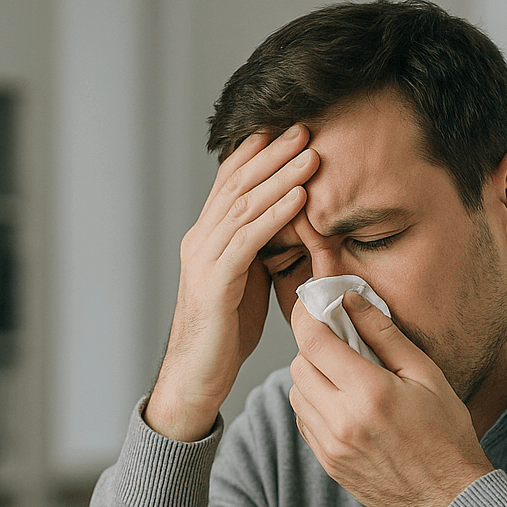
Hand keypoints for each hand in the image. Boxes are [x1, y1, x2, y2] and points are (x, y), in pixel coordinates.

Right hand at [145, 125, 319, 440]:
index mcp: (207, 238)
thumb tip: (288, 230)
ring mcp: (204, 259)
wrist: (196, 378)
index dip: (257, 154)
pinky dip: (275, 215)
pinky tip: (299, 198)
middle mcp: (200, 240)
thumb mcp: (246, 284)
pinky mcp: (214, 282)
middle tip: (304, 127)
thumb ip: (258, 253)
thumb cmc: (224, 336)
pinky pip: (248, 240)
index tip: (287, 130)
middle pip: (237, 184)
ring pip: (243, 205)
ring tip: (310, 154)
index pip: (230, 184)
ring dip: (280, 176)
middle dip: (272, 153)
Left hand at [288, 292, 494, 506]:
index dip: (308, 315)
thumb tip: (351, 300)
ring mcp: (331, 447)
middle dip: (314, 347)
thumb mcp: (425, 375)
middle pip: (299, 365)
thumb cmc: (446, 433)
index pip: (314, 341)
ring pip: (296, 394)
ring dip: (312, 376)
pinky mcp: (328, 463)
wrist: (449, 496)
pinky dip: (315, 405)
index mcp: (370, 394)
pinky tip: (344, 404)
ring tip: (345, 376)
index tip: (316, 304)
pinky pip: (304, 421)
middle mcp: (342, 421)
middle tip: (340, 343)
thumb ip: (384, 335)